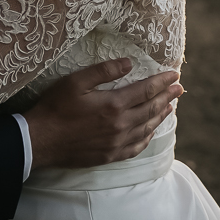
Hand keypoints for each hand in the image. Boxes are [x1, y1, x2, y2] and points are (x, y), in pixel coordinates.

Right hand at [22, 59, 183, 169]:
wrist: (40, 141)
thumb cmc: (55, 108)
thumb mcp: (76, 81)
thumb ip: (104, 71)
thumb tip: (129, 63)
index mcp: (114, 105)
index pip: (146, 90)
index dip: (162, 81)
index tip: (175, 74)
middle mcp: (120, 125)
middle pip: (151, 108)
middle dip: (167, 96)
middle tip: (180, 88)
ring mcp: (116, 143)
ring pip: (146, 128)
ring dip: (160, 115)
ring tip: (170, 106)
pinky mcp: (109, 156)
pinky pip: (136, 147)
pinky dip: (147, 137)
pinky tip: (150, 131)